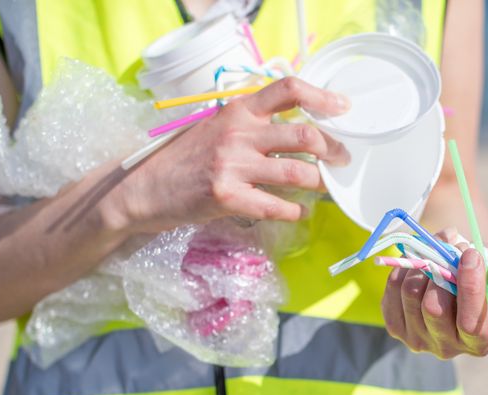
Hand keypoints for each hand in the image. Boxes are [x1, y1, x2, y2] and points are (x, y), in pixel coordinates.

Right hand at [110, 77, 349, 234]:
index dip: (321, 97)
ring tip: (325, 187)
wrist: (145, 188)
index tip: (342, 108)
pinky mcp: (227, 197)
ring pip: (296, 173)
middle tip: (341, 159)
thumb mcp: (216, 128)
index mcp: (237, 110)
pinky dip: (296, 211)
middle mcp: (238, 133)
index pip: (287, 89)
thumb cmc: (185, 159)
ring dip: (319, 183)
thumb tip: (295, 131)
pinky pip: (277, 206)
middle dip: (332, 150)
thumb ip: (250, 125)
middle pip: (303, 136)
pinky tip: (300, 211)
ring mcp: (232, 165)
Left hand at [381, 229, 487, 358]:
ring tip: (438, 252)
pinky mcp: (395, 325)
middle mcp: (446, 348)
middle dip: (443, 271)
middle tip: (453, 248)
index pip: (473, 324)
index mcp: (479, 342)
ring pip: (411, 293)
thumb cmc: (480, 275)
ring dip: (425, 264)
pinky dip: (407, 267)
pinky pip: (394, 288)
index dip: (471, 288)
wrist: (450, 273)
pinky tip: (420, 265)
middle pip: (434, 309)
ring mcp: (417, 339)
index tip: (472, 255)